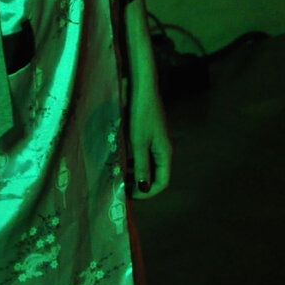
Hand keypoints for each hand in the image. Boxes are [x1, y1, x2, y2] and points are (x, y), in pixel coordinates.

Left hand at [127, 75, 172, 197]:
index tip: (130, 195)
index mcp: (165, 153)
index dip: (148, 193)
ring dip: (135, 174)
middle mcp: (164, 150)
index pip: (162, 182)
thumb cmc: (141, 115)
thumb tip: (144, 189)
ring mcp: (157, 143)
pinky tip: (120, 162)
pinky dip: (133, 162)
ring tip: (119, 176)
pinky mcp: (149, 136)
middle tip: (122, 188)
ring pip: (148, 166)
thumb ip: (141, 166)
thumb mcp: (138, 143)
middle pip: (156, 176)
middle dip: (140, 184)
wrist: (142, 90)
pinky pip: (143, 156)